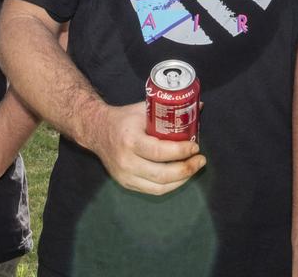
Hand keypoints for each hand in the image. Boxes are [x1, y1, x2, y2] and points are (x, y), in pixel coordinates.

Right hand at [89, 101, 205, 194]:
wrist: (97, 130)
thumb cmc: (124, 119)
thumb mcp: (144, 109)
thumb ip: (169, 109)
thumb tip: (198, 106)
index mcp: (130, 140)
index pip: (159, 152)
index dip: (180, 152)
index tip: (195, 146)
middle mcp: (126, 161)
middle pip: (162, 174)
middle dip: (186, 169)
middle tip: (200, 160)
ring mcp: (124, 176)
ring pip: (159, 187)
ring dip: (182, 180)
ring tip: (194, 168)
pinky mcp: (126, 183)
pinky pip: (152, 190)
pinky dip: (170, 185)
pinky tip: (180, 176)